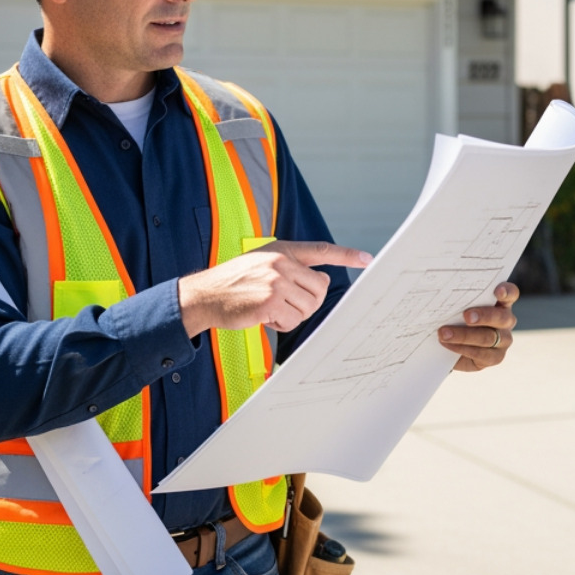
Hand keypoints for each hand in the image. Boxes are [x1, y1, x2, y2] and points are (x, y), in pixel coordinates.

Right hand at [178, 240, 371, 336]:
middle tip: (285, 304)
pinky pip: (292, 321)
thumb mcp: (263, 263)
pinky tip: (263, 316)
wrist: (206, 294)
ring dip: (292, 315)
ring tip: (270, 308)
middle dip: (307, 302)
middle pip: (320, 290)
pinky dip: (281, 324)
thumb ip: (290, 268)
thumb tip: (320, 285)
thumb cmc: (235, 282)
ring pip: (308, 308)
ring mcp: (276, 282)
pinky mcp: (269, 302)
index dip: (346, 254)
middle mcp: (282, 263)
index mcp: (283, 251)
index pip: (321, 250)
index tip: (367, 258)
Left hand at [439, 282, 517, 371]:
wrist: (451, 344)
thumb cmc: (457, 317)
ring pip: (489, 338)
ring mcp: (503, 340)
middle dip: (483, 316)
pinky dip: (462, 348)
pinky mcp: (495, 357)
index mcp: (501, 303)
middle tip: (466, 316)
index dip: (506, 292)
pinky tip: (447, 344)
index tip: (497, 291)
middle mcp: (506, 321)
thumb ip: (459, 299)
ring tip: (444, 333)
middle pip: (502, 317)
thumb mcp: (459, 306)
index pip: (510, 294)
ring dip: (465, 335)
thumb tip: (441, 290)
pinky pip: (481, 354)